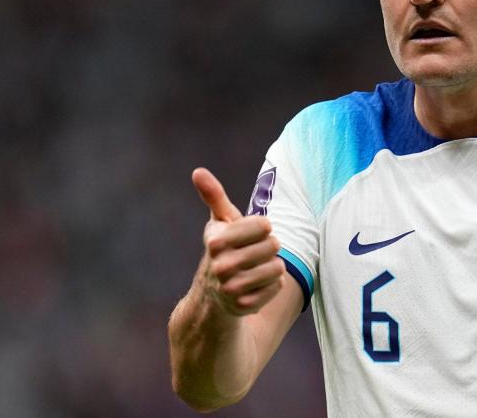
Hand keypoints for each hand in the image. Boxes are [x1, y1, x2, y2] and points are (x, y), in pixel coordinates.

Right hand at [192, 167, 284, 315]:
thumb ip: (214, 196)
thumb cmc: (224, 249)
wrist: (213, 294)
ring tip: (255, 269)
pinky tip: (256, 285)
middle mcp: (220, 266)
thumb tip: (198, 171)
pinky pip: (278, 287)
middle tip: (254, 253)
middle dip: (269, 247)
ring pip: (278, 267)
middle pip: (273, 245)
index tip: (251, 233)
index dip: (263, 227)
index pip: (264, 224)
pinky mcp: (244, 306)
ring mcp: (231, 288)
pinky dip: (273, 285)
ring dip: (272, 266)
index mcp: (216, 241)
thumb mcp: (220, 222)